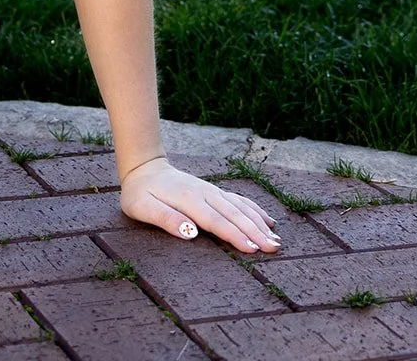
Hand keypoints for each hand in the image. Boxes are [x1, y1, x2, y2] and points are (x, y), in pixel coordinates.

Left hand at [119, 158, 280, 253]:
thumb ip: (166, 218)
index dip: (235, 235)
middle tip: (274, 248)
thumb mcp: (143, 207)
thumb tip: (191, 232)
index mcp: (188, 199)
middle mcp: (204, 193)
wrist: (144, 168)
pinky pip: (238, 200)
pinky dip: (254, 210)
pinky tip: (268, 220)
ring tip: (276, 239)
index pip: (215, 221)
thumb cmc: (140, 193)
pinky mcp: (213, 191)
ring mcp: (211, 191)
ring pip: (239, 207)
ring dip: (258, 222)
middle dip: (255, 232)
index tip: (253, 249)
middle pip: (233, 214)